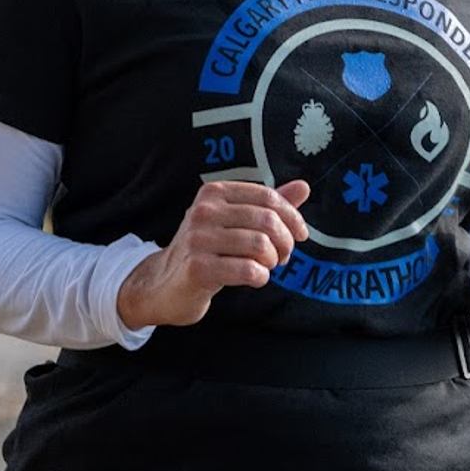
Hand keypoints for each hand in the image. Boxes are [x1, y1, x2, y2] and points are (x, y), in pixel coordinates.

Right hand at [116, 179, 310, 329]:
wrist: (165, 283)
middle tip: (283, 256)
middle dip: (285, 242)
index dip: (292, 217)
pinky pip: (248, 270)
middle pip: (267, 220)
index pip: (267, 197)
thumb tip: (304, 187)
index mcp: (214, 193)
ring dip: (272, 261)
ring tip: (266, 267)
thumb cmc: (206, 250)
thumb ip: (267, 205)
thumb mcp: (234, 221)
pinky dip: (260, 277)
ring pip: (260, 245)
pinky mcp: (198, 268)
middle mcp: (203, 211)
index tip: (300, 235)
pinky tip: (254, 278)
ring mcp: (198, 239)